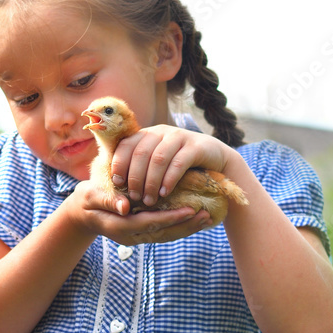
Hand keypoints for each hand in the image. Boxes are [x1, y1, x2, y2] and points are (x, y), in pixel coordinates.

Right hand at [68, 180, 212, 245]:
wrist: (83, 214)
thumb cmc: (86, 201)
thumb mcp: (90, 196)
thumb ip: (107, 201)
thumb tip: (125, 206)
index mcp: (119, 226)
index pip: (149, 223)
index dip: (170, 217)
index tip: (189, 209)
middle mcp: (131, 236)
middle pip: (163, 233)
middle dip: (186, 226)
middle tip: (206, 215)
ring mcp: (137, 236)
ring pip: (166, 236)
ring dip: (187, 228)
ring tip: (207, 218)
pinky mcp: (142, 233)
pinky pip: (164, 232)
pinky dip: (180, 227)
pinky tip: (194, 219)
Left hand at [110, 125, 235, 206]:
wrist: (216, 159)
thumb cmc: (180, 165)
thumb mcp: (158, 162)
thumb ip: (140, 166)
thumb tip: (116, 185)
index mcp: (148, 134)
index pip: (126, 144)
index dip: (119, 163)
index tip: (117, 183)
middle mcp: (161, 132)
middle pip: (141, 152)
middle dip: (135, 177)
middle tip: (134, 197)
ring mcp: (179, 137)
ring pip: (158, 158)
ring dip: (151, 181)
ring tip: (149, 200)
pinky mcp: (195, 147)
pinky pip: (178, 162)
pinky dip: (169, 179)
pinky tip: (165, 193)